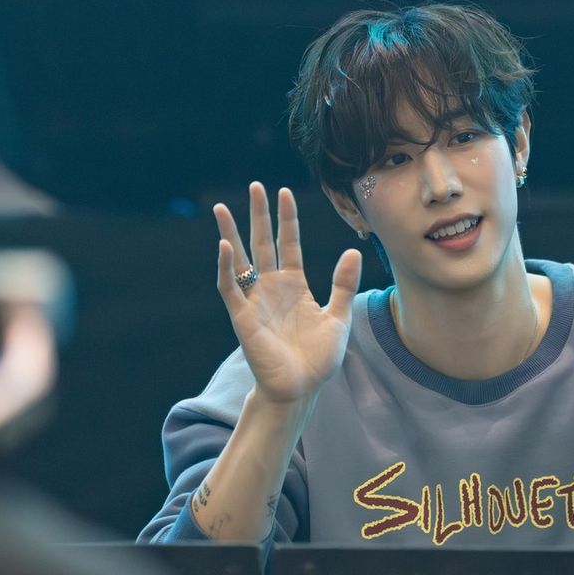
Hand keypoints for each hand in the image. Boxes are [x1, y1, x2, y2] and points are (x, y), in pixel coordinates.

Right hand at [214, 182, 361, 403]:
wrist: (301, 389)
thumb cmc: (318, 358)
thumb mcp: (339, 317)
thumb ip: (342, 285)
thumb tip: (352, 252)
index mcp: (294, 285)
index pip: (289, 243)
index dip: (287, 219)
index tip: (284, 191)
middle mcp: (272, 288)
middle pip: (262, 243)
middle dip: (258, 215)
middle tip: (255, 186)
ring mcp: (255, 300)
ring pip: (240, 260)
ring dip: (231, 234)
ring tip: (221, 208)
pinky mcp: (242, 317)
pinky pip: (230, 288)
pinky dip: (226, 268)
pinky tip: (225, 246)